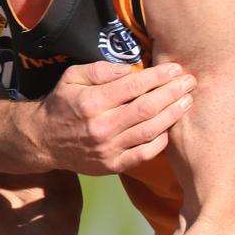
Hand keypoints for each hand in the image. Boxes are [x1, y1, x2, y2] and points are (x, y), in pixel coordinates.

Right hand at [25, 61, 194, 174]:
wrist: (44, 141)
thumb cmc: (62, 104)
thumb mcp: (72, 77)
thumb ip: (101, 70)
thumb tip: (132, 69)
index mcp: (91, 102)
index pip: (134, 86)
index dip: (159, 76)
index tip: (175, 68)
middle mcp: (101, 127)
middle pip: (148, 108)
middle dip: (173, 93)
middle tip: (190, 82)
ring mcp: (108, 149)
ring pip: (150, 131)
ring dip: (173, 115)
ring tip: (187, 101)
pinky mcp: (113, 165)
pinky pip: (145, 153)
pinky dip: (161, 140)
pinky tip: (170, 126)